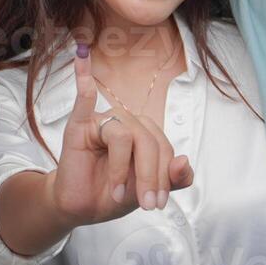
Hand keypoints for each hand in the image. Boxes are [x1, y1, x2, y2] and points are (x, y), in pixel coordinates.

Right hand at [46, 44, 193, 226]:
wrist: (81, 207)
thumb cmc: (112, 194)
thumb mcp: (146, 191)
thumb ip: (171, 179)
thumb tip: (185, 162)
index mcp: (145, 134)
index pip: (163, 146)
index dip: (164, 175)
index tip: (157, 203)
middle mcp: (127, 122)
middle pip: (147, 140)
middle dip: (150, 175)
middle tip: (146, 203)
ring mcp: (103, 121)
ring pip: (123, 135)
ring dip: (122, 170)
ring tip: (116, 194)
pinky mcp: (80, 125)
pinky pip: (84, 99)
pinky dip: (83, 77)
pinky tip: (83, 57)